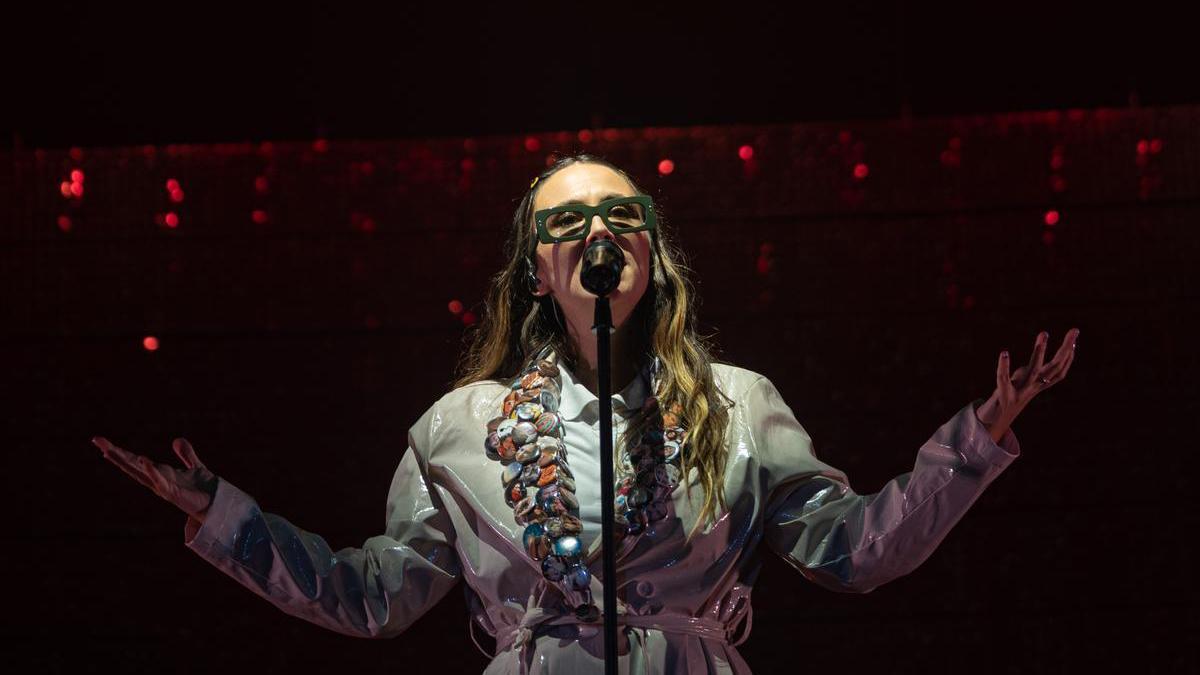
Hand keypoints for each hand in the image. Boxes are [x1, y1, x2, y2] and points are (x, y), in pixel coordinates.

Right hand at [93, 436, 218, 520]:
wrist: (218, 504)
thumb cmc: (204, 490)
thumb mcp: (195, 466)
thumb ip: (186, 454)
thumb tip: (177, 440)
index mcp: (161, 473)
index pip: (136, 461)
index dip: (120, 452)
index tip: (102, 442)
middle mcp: (158, 480)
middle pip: (131, 465)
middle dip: (114, 453)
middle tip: (97, 440)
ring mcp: (163, 487)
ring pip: (140, 473)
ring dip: (124, 461)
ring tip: (108, 450)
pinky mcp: (174, 494)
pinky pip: (160, 482)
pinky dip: (152, 471)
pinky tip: (144, 460)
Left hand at [981, 328, 1078, 441]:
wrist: (995, 422)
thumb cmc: (1009, 397)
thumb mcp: (1024, 382)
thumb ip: (1032, 369)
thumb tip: (1040, 349)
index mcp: (1039, 384)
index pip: (1059, 370)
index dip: (1068, 356)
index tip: (1074, 338)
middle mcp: (1033, 388)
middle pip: (1054, 367)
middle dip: (1065, 348)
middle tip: (1075, 330)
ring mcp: (1020, 392)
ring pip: (1033, 372)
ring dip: (1039, 352)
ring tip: (1044, 334)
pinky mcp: (1004, 396)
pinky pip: (1003, 379)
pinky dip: (1003, 366)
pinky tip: (1004, 353)